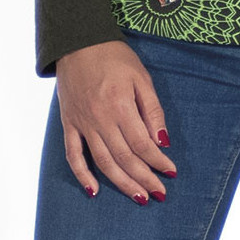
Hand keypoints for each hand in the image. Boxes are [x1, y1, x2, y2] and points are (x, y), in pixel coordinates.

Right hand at [55, 39, 175, 204]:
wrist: (78, 42)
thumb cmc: (114, 57)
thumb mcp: (140, 77)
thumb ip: (152, 109)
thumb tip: (162, 141)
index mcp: (120, 105)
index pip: (142, 143)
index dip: (157, 161)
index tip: (171, 172)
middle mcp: (100, 118)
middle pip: (124, 157)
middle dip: (144, 178)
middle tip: (159, 193)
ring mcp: (82, 123)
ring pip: (103, 162)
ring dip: (121, 183)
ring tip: (138, 197)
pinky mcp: (69, 123)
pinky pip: (73, 155)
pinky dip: (83, 175)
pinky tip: (94, 191)